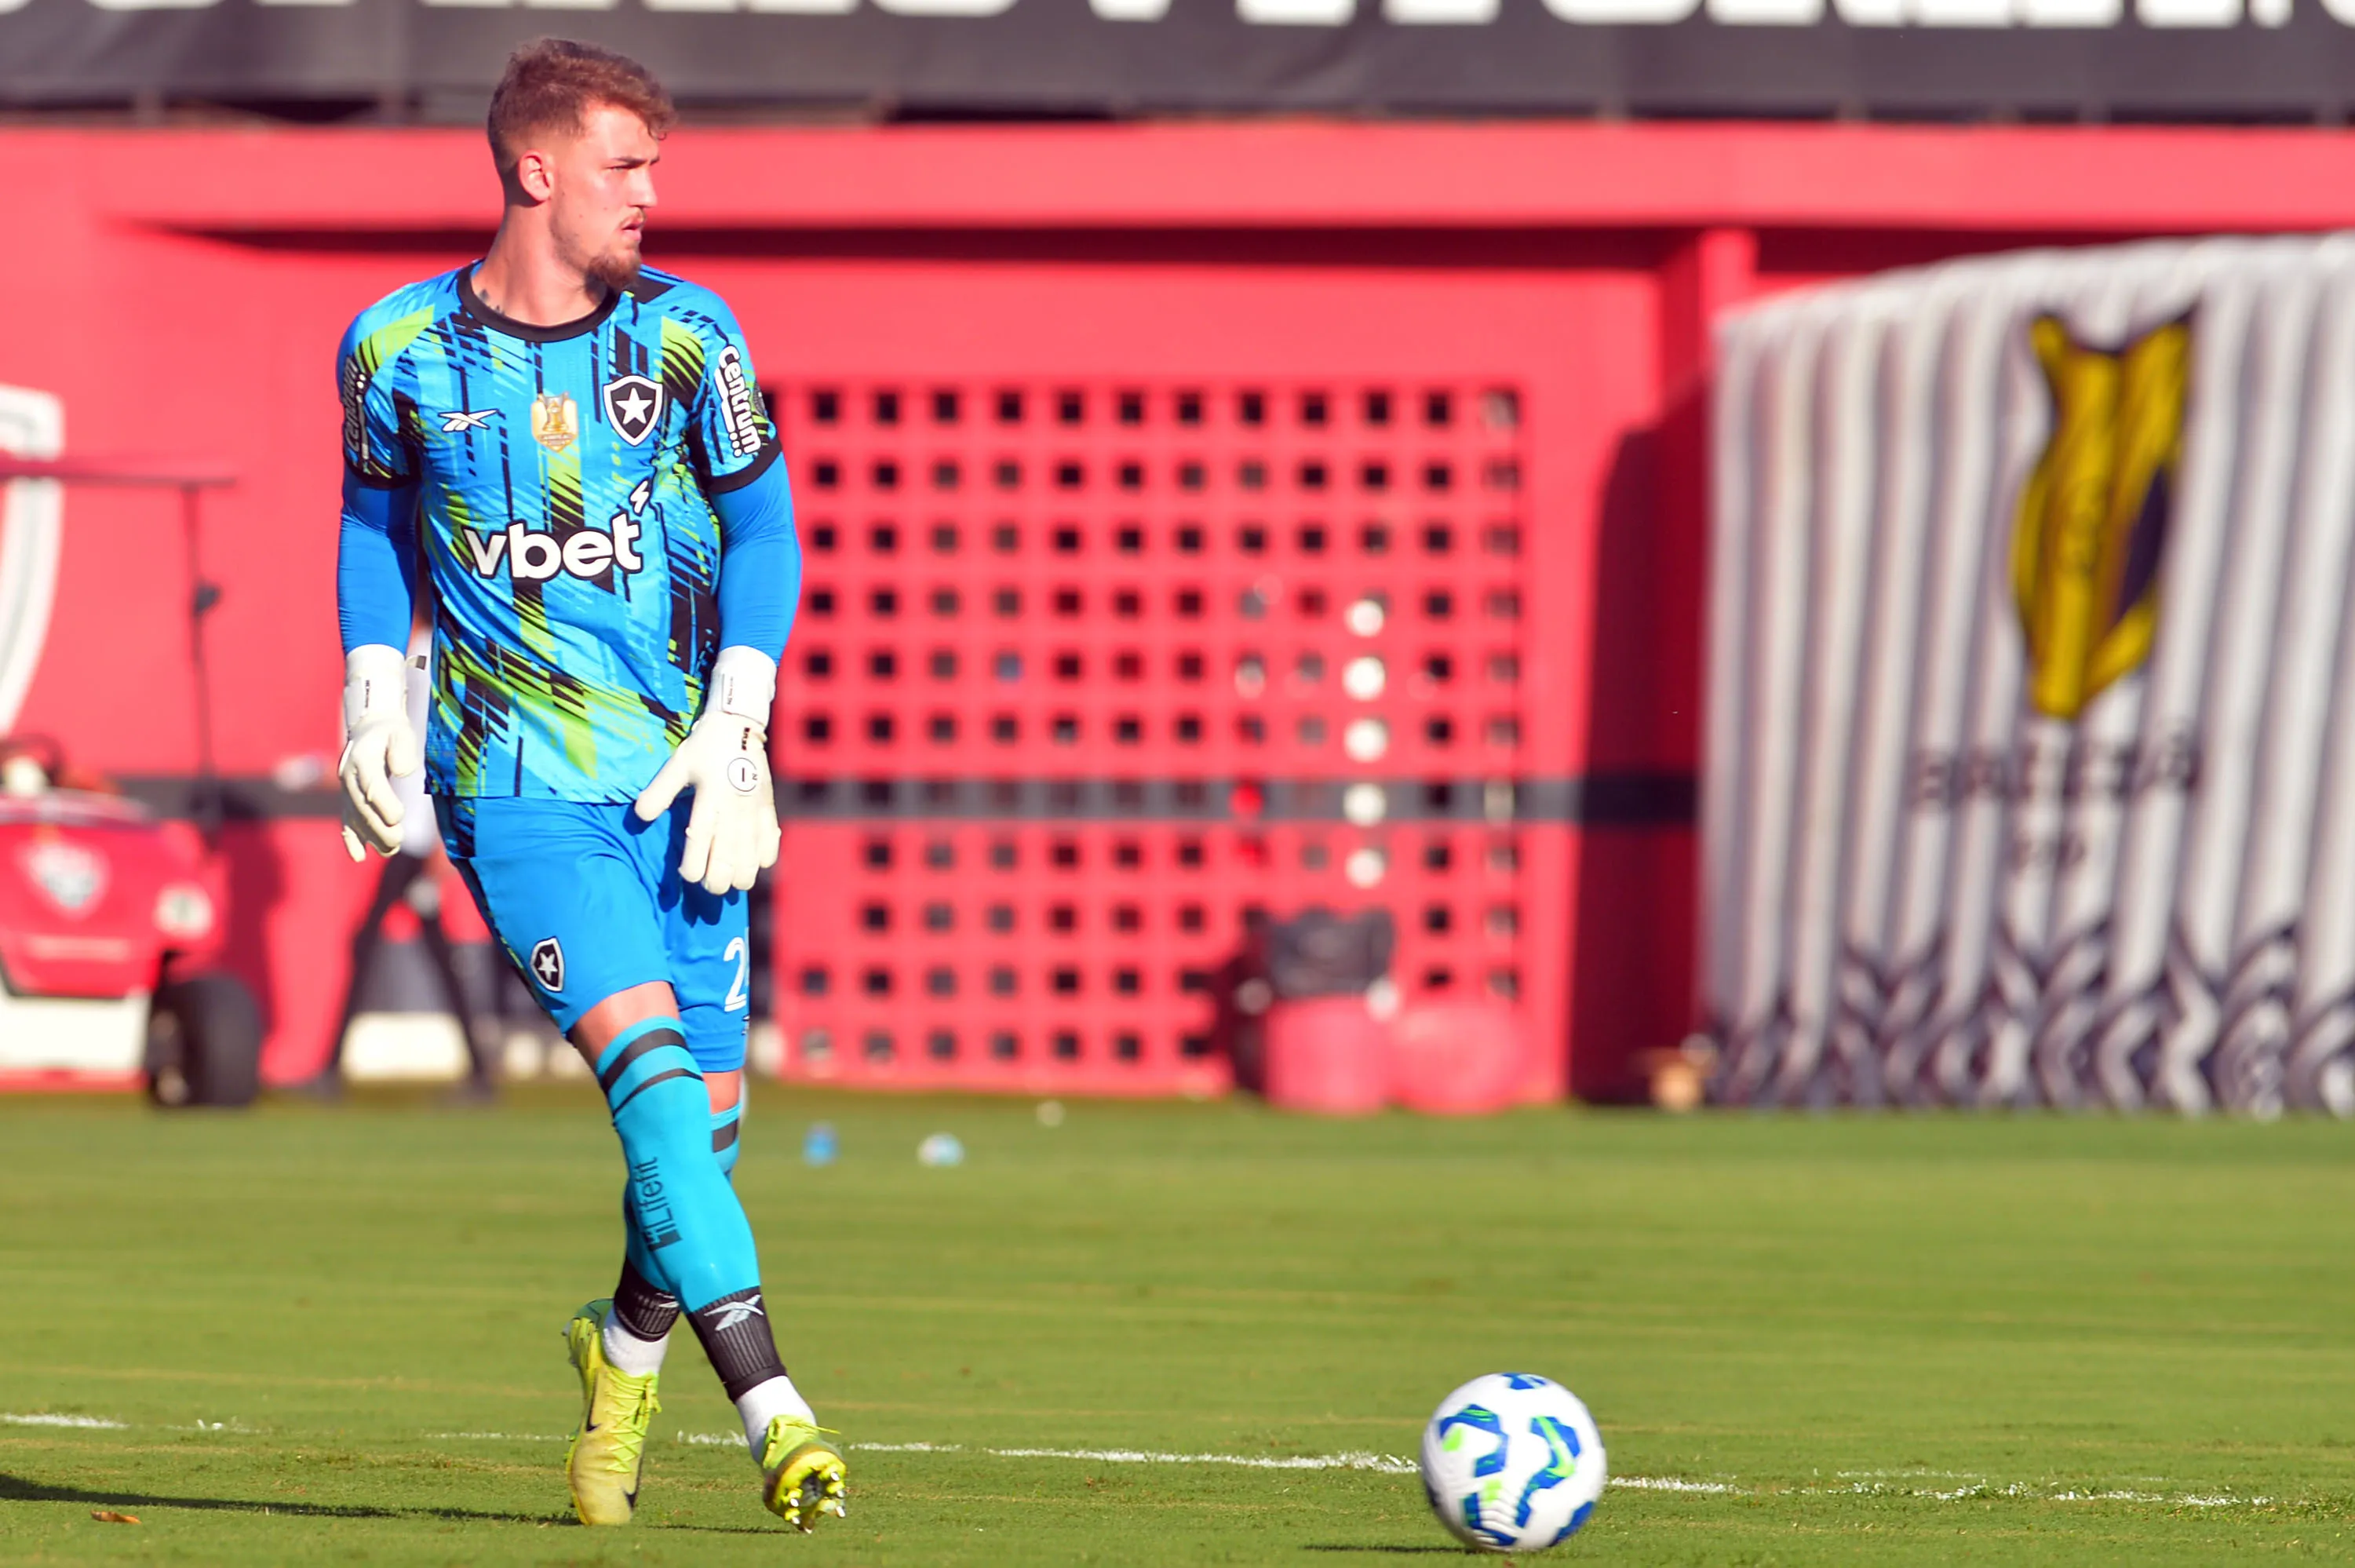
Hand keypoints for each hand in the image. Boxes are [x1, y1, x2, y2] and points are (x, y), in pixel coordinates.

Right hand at [338, 644, 419, 862]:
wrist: (370, 726)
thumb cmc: (391, 731)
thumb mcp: (401, 731)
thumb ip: (402, 749)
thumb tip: (402, 771)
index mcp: (363, 758)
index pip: (370, 784)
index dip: (382, 802)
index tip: (398, 817)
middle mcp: (348, 775)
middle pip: (361, 807)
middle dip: (378, 827)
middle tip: (399, 840)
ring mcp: (345, 789)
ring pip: (354, 818)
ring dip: (371, 837)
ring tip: (391, 850)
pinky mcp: (347, 799)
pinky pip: (345, 821)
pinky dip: (350, 839)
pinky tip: (359, 857)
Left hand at [633, 647, 779, 895]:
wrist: (740, 726)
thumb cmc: (705, 747)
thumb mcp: (678, 765)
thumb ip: (659, 791)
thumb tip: (639, 816)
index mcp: (710, 797)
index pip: (701, 840)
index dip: (694, 867)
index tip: (687, 876)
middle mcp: (735, 808)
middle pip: (729, 858)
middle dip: (718, 881)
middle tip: (709, 884)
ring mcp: (755, 812)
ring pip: (752, 859)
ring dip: (741, 877)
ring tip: (730, 880)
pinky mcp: (769, 811)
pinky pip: (771, 845)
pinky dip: (762, 861)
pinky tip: (751, 863)